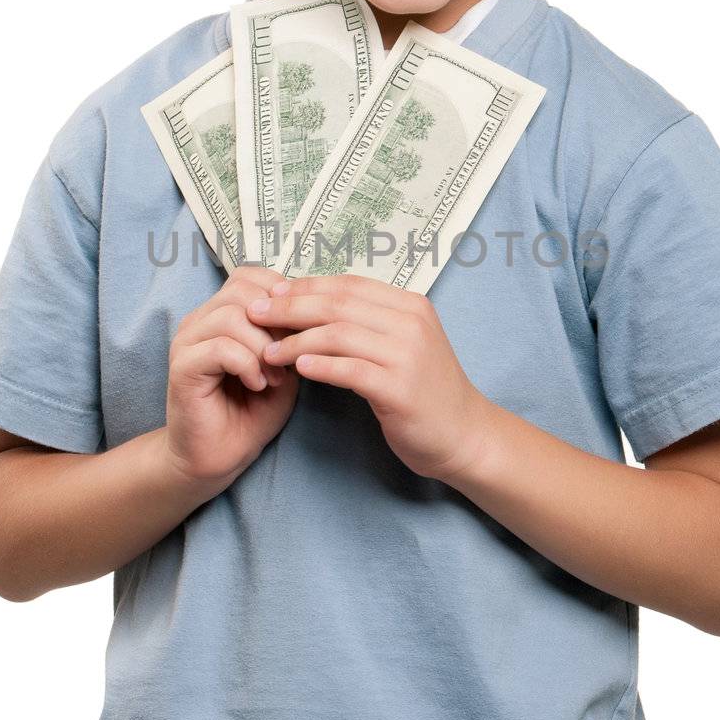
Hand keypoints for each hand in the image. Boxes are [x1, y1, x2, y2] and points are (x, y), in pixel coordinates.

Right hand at [164, 264, 299, 485]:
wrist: (221, 456)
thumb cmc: (252, 411)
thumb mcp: (283, 363)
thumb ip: (290, 333)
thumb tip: (308, 305)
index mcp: (221, 312)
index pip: (251, 275)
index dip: (283, 298)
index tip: (300, 332)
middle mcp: (199, 320)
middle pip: (242, 290)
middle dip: (276, 322)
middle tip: (289, 358)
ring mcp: (187, 341)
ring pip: (232, 315)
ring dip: (263, 347)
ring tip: (275, 377)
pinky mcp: (182, 367)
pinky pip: (220, 347)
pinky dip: (248, 364)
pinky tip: (258, 385)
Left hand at [246, 272, 489, 480]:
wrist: (465, 435)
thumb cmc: (427, 391)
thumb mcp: (404, 345)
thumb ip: (370, 323)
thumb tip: (315, 305)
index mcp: (411, 305)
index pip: (348, 285)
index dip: (306, 285)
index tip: (272, 293)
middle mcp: (411, 323)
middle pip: (338, 305)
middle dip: (290, 307)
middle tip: (254, 314)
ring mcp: (407, 355)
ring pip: (338, 335)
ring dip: (296, 341)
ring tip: (268, 350)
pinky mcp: (400, 389)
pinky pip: (350, 370)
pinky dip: (320, 366)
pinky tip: (298, 369)